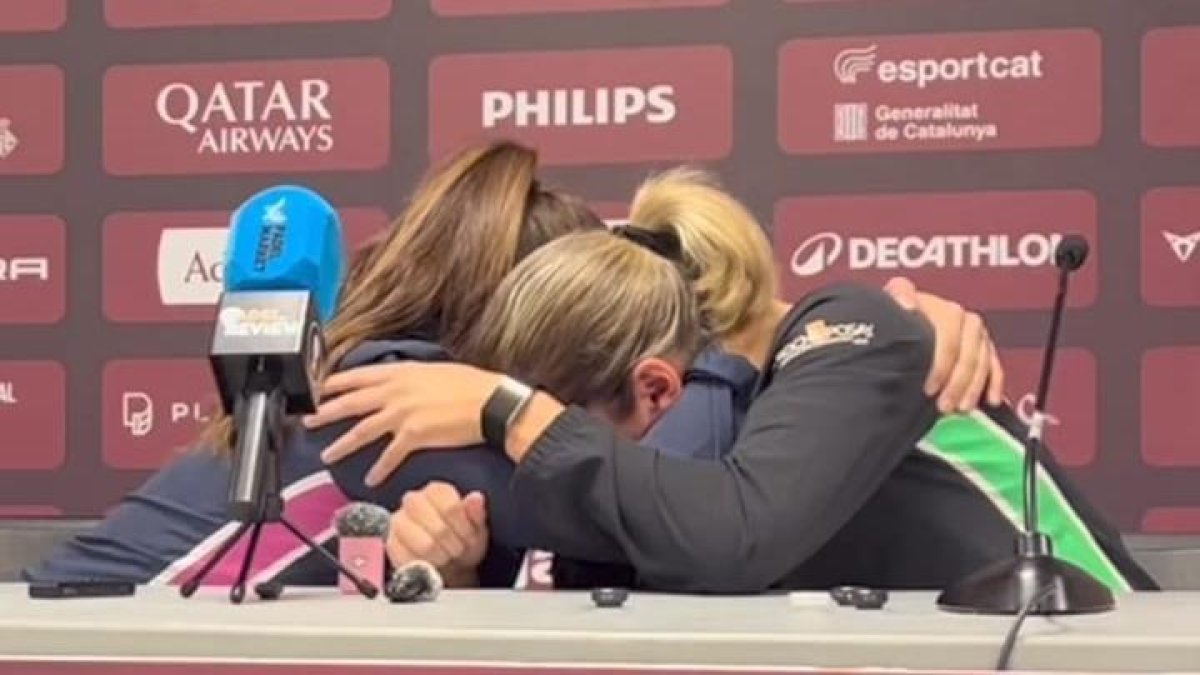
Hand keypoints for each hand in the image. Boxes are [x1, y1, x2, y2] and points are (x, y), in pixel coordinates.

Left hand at [302, 361, 502, 485]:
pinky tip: (371, 479)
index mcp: (399, 372)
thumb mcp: (433, 370)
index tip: (317, 388)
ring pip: (361, 431)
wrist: (489, 402)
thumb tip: (399, 381)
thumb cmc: (469, 384)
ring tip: (326, 455)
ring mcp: (402, 414)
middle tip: (307, 421)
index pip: (357, 376)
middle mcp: (395, 391)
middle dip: (325, 413)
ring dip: (341, 445)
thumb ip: (409, 376)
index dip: (333, 383)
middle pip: (350, 403)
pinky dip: (379, 469)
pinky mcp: (413, 436)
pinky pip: (389, 456)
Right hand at [387, 481, 488, 587]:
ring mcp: (398, 522)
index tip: (469, 538)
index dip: (464, 530)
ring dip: (441, 557)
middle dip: (454, 545)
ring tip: (445, 556)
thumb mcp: (477, 527)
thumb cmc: (462, 541)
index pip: (452, 508)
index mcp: (436, 490)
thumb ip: (476, 512)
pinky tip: (430, 563)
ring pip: (426, 546)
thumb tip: (475, 498)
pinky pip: (411, 560)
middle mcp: (413, 501)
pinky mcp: (391, 544)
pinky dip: (425, 566)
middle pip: (439, 529)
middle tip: (458, 549)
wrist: (448, 564)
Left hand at [884, 277, 1004, 412]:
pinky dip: (994, 382)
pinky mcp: (982, 343)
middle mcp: (955, 313)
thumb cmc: (892, 318)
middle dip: (957, 381)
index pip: (946, 331)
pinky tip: (990, 400)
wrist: (895, 324)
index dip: (941, 361)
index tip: (929, 386)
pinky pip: (993, 362)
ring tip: (960, 408)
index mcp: (934, 304)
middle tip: (944, 404)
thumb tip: (907, 306)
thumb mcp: (888, 307)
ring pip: (981, 359)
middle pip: (965, 350)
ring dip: (973, 386)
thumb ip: (899, 297)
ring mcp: (971, 328)